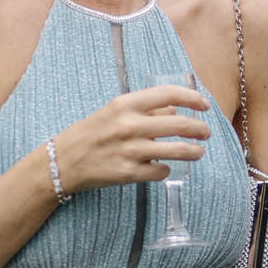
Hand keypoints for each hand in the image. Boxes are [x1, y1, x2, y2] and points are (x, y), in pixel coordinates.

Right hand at [49, 85, 212, 193]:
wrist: (62, 162)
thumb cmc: (90, 133)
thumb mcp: (114, 112)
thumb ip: (145, 109)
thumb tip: (175, 109)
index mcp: (125, 104)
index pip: (169, 95)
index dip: (192, 98)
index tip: (204, 104)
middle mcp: (129, 125)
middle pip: (180, 124)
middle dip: (200, 129)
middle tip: (206, 132)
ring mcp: (130, 150)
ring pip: (177, 150)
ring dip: (194, 151)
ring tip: (198, 152)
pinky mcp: (128, 173)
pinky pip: (161, 171)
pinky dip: (166, 169)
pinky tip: (163, 167)